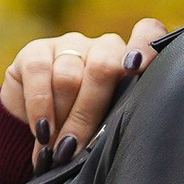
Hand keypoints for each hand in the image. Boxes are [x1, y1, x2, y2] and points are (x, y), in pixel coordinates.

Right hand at [0, 21, 168, 163]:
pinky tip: (42, 130)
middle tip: (75, 148)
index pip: (147, 33)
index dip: (145, 46)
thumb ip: (117, 124)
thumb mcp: (107, 130)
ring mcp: (70, 45)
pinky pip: (39, 72)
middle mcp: (104, 47)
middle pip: (103, 68)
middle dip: (87, 115)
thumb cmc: (86, 134)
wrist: (39, 132)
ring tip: (56, 149)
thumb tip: (113, 143)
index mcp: (131, 62)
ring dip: (61, 118)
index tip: (136, 69)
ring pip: (68, 77)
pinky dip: (39, 106)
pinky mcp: (36, 50)